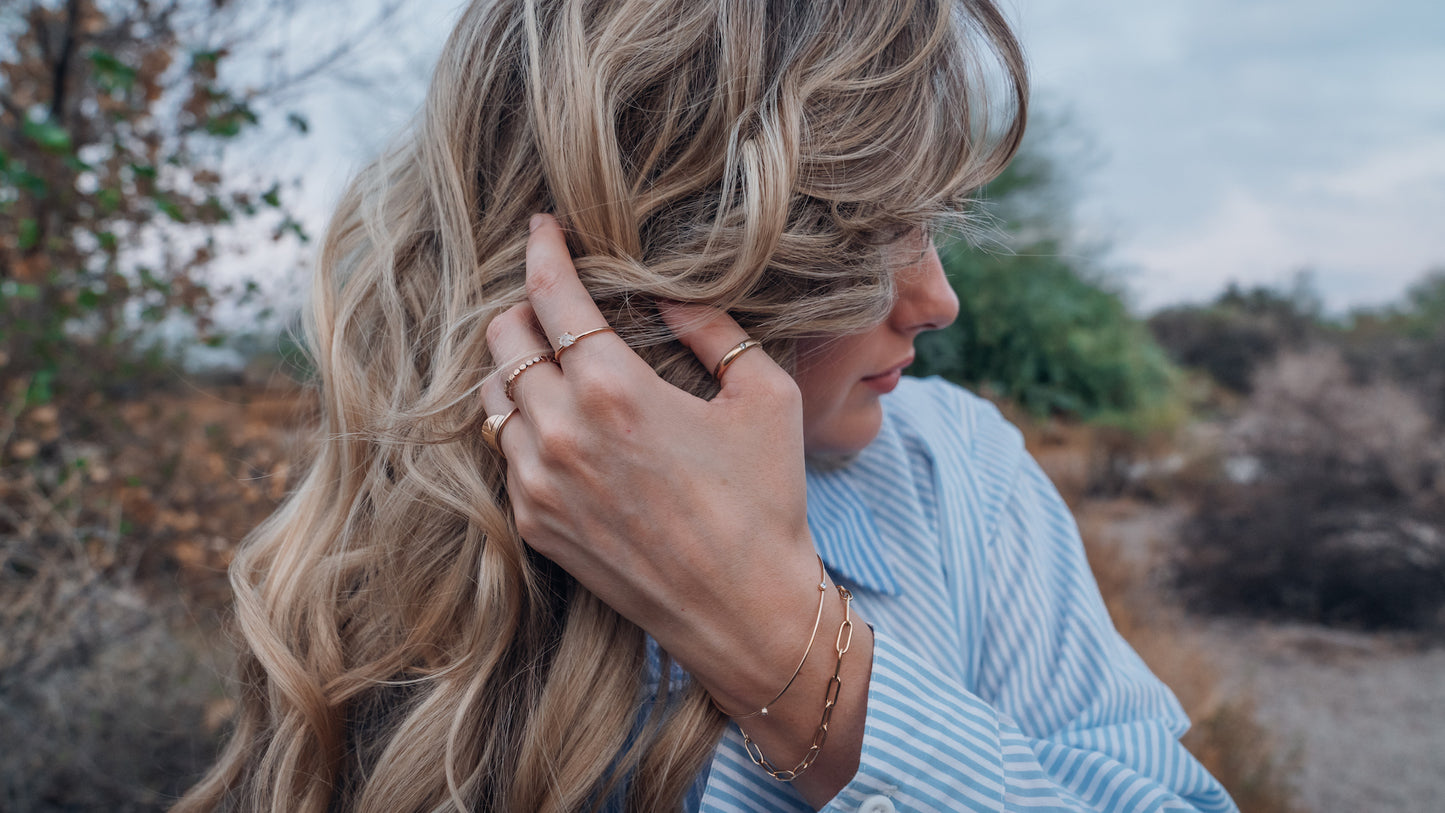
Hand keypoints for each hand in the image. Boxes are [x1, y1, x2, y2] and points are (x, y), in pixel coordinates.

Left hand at [481, 214, 822, 706]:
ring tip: (557, 364)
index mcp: (616, 389)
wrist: (744, 611)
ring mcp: (538, 483)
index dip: (542, 250)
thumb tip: (664, 292)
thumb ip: (713, 329)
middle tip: (558, 303)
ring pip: (492, 396)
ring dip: (517, 368)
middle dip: (526, 307)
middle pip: (503, 337)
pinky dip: (525, 427)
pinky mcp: (533, 525)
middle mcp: (562, 432)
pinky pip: (504, 453)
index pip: (552, 295)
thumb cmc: (766, 500)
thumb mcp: (765, 397)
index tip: (543, 228)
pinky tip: (566, 429)